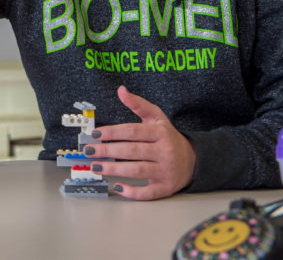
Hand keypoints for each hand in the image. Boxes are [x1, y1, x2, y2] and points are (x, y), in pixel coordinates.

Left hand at [84, 86, 196, 200]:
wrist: (193, 160)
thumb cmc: (168, 137)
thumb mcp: (157, 117)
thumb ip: (138, 104)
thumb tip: (121, 90)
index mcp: (161, 133)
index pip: (133, 131)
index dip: (112, 132)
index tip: (95, 134)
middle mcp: (164, 151)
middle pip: (132, 151)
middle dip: (108, 151)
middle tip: (89, 151)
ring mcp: (166, 171)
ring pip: (137, 171)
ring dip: (114, 170)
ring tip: (96, 166)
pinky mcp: (166, 187)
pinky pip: (148, 192)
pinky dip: (132, 192)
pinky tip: (118, 187)